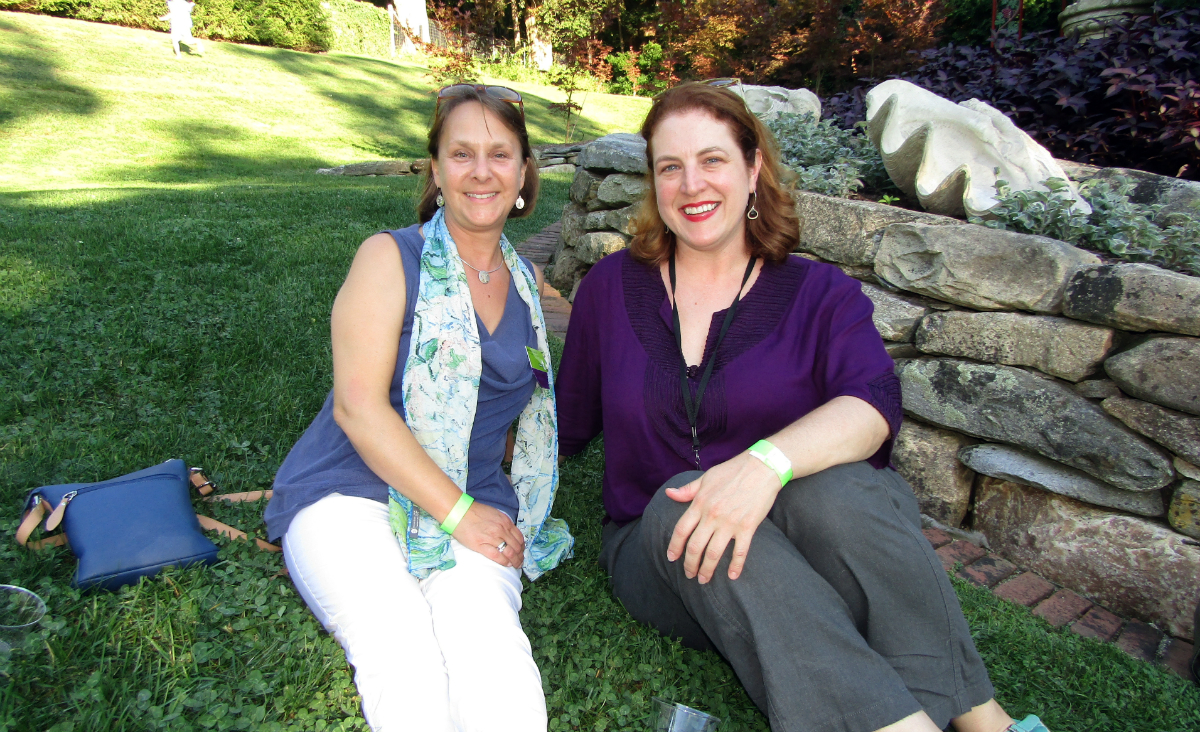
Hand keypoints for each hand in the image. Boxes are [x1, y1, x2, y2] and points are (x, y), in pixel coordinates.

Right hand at [453, 501, 525, 568]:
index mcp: (505, 521)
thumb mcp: (494, 514)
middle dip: (520, 556)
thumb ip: (503, 523)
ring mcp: (491, 538)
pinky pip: (497, 556)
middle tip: (520, 561)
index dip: (522, 547)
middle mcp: (501, 529)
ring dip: (515, 561)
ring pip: (509, 553)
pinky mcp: (481, 545)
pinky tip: (506, 564)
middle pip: (516, 547)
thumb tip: (509, 533)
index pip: (519, 537)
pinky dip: (504, 562)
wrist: (458, 511)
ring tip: (516, 565)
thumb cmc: (474, 512)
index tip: (521, 551)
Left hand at [665, 452, 781, 582]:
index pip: (681, 530)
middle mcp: (712, 515)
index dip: (674, 546)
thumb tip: (669, 494)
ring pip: (713, 553)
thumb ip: (688, 490)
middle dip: (690, 564)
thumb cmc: (732, 470)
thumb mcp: (706, 478)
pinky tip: (732, 576)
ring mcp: (730, 523)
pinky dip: (735, 565)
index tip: (671, 558)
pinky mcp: (747, 527)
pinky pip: (740, 551)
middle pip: (695, 546)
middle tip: (689, 575)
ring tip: (704, 580)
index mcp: (700, 503)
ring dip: (707, 570)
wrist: (762, 467)